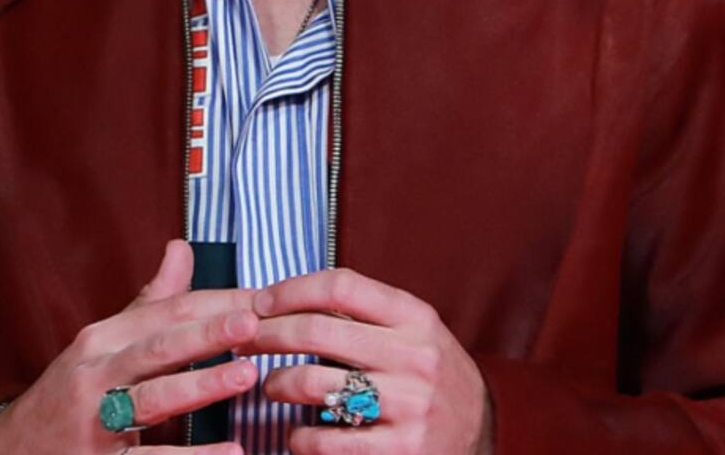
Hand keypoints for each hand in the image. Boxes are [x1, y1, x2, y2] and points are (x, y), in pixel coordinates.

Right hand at [0, 239, 259, 453]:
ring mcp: (94, 422)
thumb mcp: (104, 342)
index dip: (220, 303)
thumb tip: (182, 247)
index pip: (170, 311)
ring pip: (151, 400)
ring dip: (201, 387)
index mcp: (105, 337)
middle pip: (159, 347)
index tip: (267, 299)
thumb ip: (151, 301)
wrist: (8, 454)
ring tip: (247, 376)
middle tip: (253, 323)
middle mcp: (96, 374)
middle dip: (207, 333)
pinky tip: (230, 454)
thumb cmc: (72, 391)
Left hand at [246, 268, 492, 453]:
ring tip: (271, 385)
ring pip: (313, 384)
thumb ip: (368, 314)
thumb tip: (296, 297)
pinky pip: (323, 439)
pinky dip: (297, 436)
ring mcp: (407, 405)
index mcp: (416, 316)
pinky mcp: (397, 450)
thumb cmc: (431, 374)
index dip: (293, 289)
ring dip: (277, 384)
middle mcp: (414, 355)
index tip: (262, 298)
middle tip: (244, 338)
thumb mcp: (415, 330)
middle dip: (268, 333)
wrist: (480, 430)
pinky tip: (296, 431)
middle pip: (318, 331)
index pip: (342, 286)